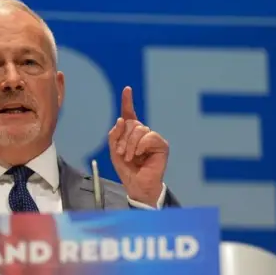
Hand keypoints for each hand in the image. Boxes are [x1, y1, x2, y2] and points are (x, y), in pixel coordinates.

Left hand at [108, 86, 168, 206]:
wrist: (137, 185)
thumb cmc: (126, 169)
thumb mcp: (114, 152)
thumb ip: (114, 135)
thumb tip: (121, 120)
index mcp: (130, 133)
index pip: (129, 114)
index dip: (127, 102)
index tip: (127, 89)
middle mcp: (142, 133)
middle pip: (131, 123)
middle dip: (123, 139)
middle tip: (121, 154)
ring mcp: (152, 138)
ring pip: (139, 129)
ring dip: (130, 145)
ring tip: (129, 157)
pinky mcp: (161, 145)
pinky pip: (149, 136)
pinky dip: (141, 145)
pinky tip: (140, 154)